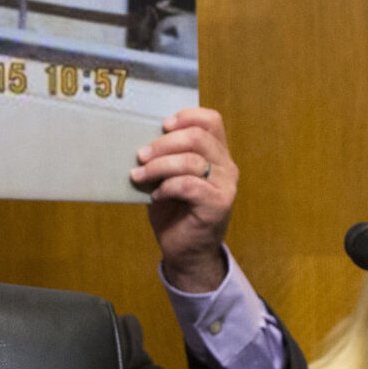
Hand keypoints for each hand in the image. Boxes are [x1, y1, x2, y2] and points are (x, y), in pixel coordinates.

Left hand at [133, 107, 234, 294]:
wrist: (187, 252)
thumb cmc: (176, 211)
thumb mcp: (170, 176)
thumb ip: (167, 156)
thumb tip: (141, 138)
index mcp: (218, 153)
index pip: (211, 120)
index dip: (186, 117)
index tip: (162, 126)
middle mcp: (227, 166)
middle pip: (197, 137)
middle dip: (163, 143)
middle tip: (141, 155)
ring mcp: (225, 186)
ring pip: (190, 160)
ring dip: (159, 165)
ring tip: (140, 175)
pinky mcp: (218, 205)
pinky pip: (187, 185)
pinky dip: (166, 186)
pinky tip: (155, 195)